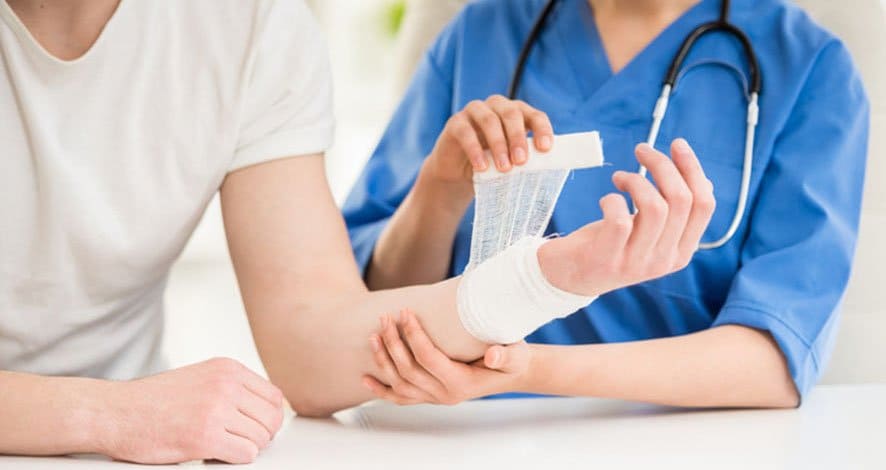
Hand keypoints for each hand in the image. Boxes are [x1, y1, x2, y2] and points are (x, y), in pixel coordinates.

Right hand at [100, 358, 284, 463]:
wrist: (115, 412)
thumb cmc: (153, 401)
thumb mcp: (200, 378)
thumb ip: (231, 388)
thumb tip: (265, 409)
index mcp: (227, 369)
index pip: (274, 396)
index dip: (269, 417)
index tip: (257, 427)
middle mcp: (226, 385)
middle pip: (272, 417)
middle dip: (262, 434)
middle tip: (242, 441)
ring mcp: (216, 409)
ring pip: (261, 437)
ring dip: (247, 447)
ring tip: (224, 446)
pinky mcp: (206, 437)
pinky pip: (246, 454)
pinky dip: (236, 459)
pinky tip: (216, 453)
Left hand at [362, 309, 529, 405]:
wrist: (512, 373)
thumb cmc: (513, 358)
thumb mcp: (516, 354)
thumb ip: (506, 355)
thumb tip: (492, 356)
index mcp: (461, 383)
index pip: (428, 358)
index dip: (413, 334)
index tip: (405, 312)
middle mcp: (444, 394)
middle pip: (409, 370)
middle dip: (393, 342)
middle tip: (386, 317)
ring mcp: (435, 398)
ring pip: (400, 384)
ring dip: (384, 360)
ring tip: (374, 335)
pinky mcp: (429, 396)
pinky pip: (401, 397)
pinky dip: (382, 390)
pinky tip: (366, 378)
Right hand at [421, 95, 554, 187]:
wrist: (459, 174)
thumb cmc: (492, 165)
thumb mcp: (511, 161)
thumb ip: (524, 159)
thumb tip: (544, 169)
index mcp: (517, 113)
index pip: (534, 116)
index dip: (542, 129)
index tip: (545, 149)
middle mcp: (497, 106)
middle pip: (511, 114)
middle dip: (518, 138)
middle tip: (521, 161)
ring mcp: (474, 111)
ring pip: (489, 120)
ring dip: (499, 144)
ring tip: (504, 168)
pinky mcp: (455, 122)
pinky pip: (466, 132)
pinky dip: (475, 150)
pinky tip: (481, 167)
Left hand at [540, 139, 715, 296]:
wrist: (568, 276)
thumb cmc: (611, 243)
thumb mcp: (649, 230)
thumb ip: (673, 212)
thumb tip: (702, 181)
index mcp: (681, 251)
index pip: (704, 205)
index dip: (693, 169)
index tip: (676, 145)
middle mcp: (664, 260)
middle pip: (681, 200)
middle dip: (663, 165)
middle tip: (641, 150)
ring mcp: (636, 263)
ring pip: (655, 208)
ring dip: (636, 180)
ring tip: (620, 177)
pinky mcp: (607, 259)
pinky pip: (619, 219)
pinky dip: (612, 200)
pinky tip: (606, 200)